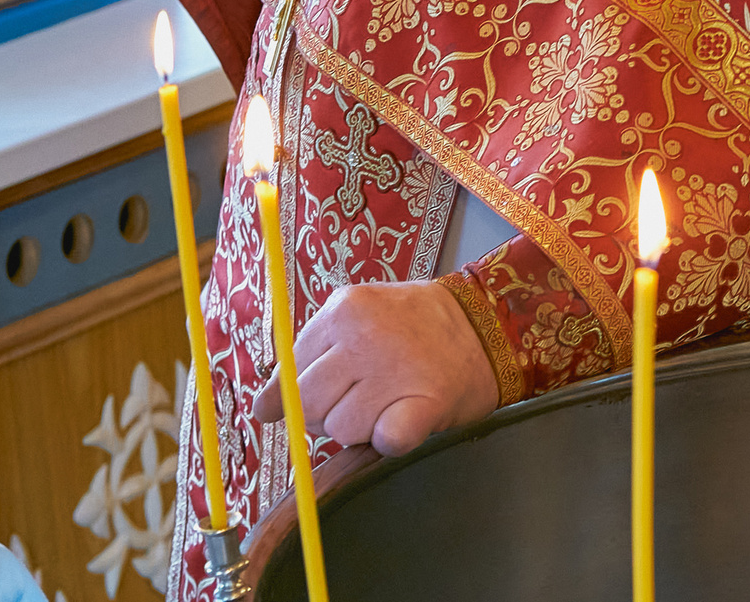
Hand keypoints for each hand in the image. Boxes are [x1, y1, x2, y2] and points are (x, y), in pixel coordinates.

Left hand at [289, 280, 498, 456]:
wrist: (486, 327)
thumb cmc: (413, 327)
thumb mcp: (360, 316)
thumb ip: (310, 353)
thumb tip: (263, 409)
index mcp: (344, 309)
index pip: (290, 374)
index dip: (304, 393)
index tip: (327, 393)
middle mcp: (366, 336)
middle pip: (308, 406)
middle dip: (326, 414)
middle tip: (362, 399)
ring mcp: (396, 370)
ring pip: (340, 430)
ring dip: (360, 428)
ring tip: (389, 402)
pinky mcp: (426, 404)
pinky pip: (385, 442)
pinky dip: (389, 441)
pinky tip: (403, 421)